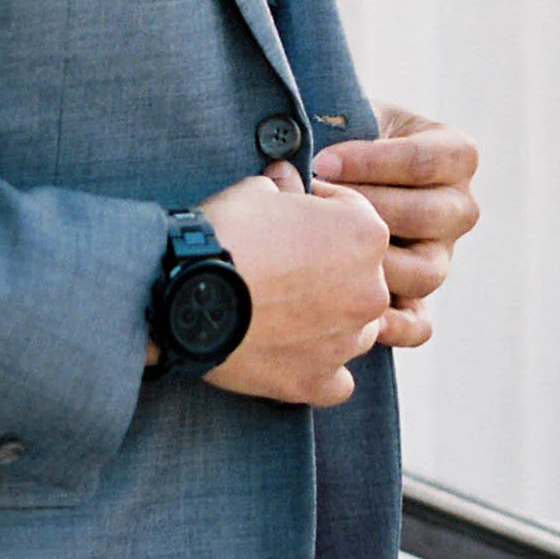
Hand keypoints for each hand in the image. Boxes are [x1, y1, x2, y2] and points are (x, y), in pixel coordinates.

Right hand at [184, 163, 390, 406]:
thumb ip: (285, 187)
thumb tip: (286, 178)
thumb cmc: (228, 233)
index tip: (291, 212)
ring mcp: (346, 341)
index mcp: (365, 235)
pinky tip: (293, 351)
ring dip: (331, 318)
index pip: (353, 213)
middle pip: (361, 274)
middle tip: (284, 261)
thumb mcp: (258, 191)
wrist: (189, 293)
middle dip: (330, 266)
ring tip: (284, 308)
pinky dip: (320, 367)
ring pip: (355, 327)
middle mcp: (370, 291)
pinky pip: (337, 379)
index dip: (318, 208)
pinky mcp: (318, 380)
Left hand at [311, 106, 479, 349]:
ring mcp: (443, 255)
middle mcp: (459, 207)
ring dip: (373, 263)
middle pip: (427, 216)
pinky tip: (355, 314)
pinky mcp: (420, 296)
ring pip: (426, 272)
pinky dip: (394, 326)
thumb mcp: (352, 113)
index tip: (320, 162)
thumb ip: (343, 118)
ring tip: (328, 252)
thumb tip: (313, 146)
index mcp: (455, 154)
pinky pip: (420, 323)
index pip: (424, 161)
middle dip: (366, 209)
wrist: (335, 175)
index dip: (370, 162)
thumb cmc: (343, 135)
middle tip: (317, 203)